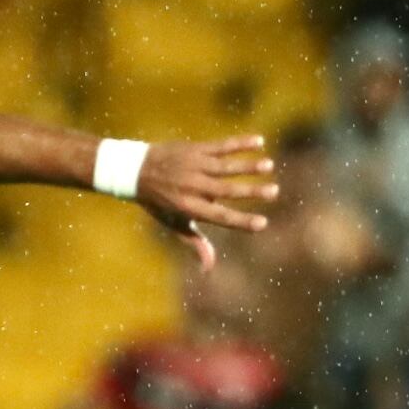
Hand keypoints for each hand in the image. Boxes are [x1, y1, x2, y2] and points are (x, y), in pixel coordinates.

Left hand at [137, 134, 276, 270]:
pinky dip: (240, 143)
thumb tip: (209, 268)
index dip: (241, 220)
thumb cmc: (159, 202)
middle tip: (274, 192)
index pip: (219, 216)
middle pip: (226, 190)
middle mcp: (192, 187)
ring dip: (248, 165)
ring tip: (269, 165)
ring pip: (225, 166)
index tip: (262, 224)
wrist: (134, 170)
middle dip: (252, 191)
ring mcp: (193, 166)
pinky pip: (221, 145)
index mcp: (188, 207)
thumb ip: (195, 243)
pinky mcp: (194, 149)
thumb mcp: (174, 223)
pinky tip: (259, 141)